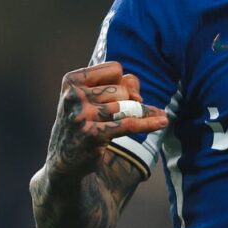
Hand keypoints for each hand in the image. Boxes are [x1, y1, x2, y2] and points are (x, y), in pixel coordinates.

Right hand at [45, 62, 167, 179]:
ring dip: (140, 112)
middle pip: (122, 88)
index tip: (115, 93)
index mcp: (72, 81)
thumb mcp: (94, 95)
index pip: (115, 68)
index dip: (121, 81)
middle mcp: (74, 97)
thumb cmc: (85, 119)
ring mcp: (82, 116)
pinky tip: (163, 121)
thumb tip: (139, 98)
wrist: (64, 159)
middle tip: (120, 112)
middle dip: (129, 99)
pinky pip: (129, 124)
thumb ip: (121, 85)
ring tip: (142, 117)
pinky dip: (149, 122)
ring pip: (128, 105)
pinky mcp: (93, 135)